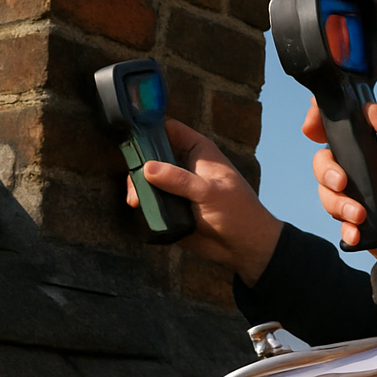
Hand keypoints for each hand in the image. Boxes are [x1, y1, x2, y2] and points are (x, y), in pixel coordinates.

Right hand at [127, 119, 282, 286]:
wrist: (243, 247)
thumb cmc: (237, 212)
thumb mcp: (209, 192)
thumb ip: (179, 180)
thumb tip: (148, 169)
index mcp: (199, 151)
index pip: (170, 130)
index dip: (152, 130)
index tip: (133, 138)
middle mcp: (185, 166)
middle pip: (152, 154)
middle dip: (139, 164)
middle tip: (134, 180)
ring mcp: (177, 187)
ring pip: (148, 179)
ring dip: (139, 187)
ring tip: (137, 200)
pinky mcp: (171, 207)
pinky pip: (151, 200)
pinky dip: (143, 203)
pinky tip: (140, 208)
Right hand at [303, 100, 376, 275]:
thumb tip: (371, 108)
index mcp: (369, 148)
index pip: (338, 129)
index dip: (319, 123)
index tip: (311, 129)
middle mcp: (356, 168)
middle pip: (322, 161)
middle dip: (326, 173)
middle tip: (342, 184)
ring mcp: (350, 192)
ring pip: (324, 191)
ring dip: (339, 205)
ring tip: (360, 216)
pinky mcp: (348, 216)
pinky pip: (333, 218)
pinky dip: (343, 226)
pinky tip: (356, 233)